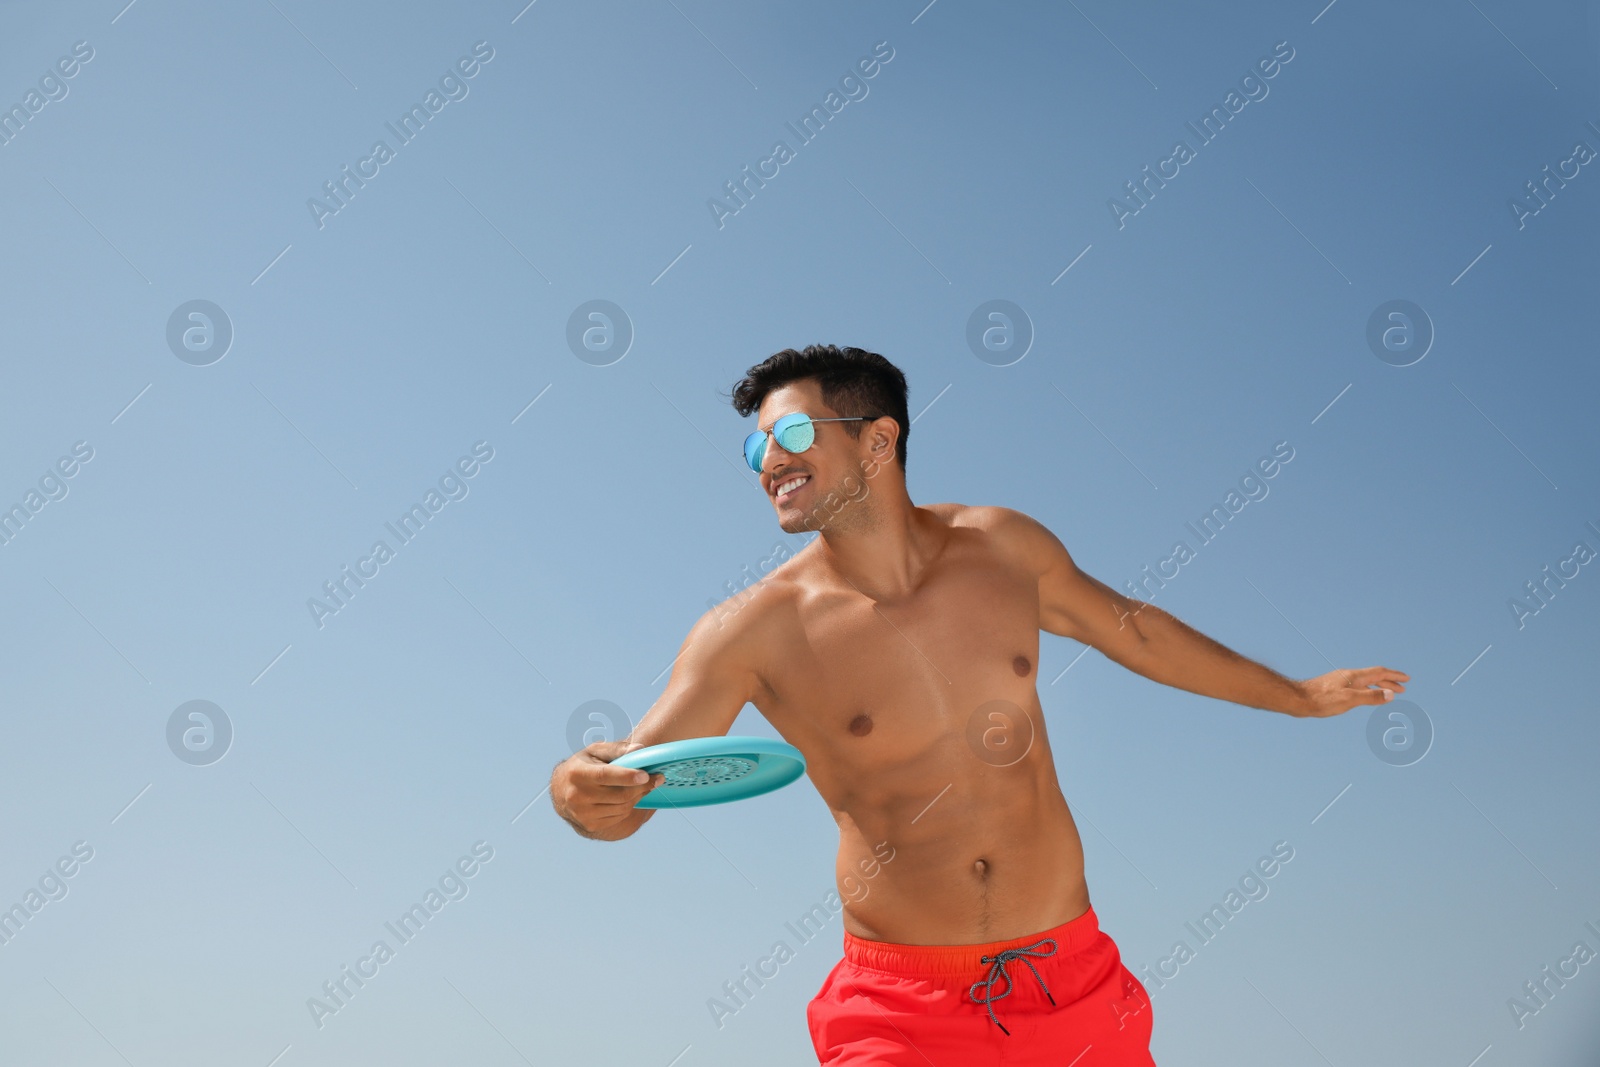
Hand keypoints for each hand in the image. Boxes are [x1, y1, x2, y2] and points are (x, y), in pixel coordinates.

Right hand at [551, 740, 664, 840]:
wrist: (560, 791)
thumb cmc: (582, 766)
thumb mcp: (594, 751)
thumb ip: (617, 749)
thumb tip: (639, 749)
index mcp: (578, 774)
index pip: (606, 775)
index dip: (627, 776)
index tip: (646, 775)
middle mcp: (578, 795)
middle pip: (620, 794)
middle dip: (642, 787)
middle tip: (657, 779)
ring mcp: (583, 813)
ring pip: (622, 807)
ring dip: (638, 796)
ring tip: (644, 786)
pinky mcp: (590, 825)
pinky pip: (619, 816)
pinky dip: (629, 806)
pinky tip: (630, 797)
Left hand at [1293, 666, 1408, 717]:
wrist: (1297, 700)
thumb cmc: (1321, 700)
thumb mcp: (1349, 700)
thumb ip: (1370, 696)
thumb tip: (1391, 694)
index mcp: (1354, 676)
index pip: (1379, 672)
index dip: (1394, 675)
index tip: (1407, 679)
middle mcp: (1348, 676)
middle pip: (1373, 676)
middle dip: (1389, 681)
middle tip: (1402, 688)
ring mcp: (1340, 681)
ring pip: (1365, 681)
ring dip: (1378, 686)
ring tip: (1388, 693)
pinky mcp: (1333, 688)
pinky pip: (1357, 687)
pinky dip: (1367, 690)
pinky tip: (1364, 696)